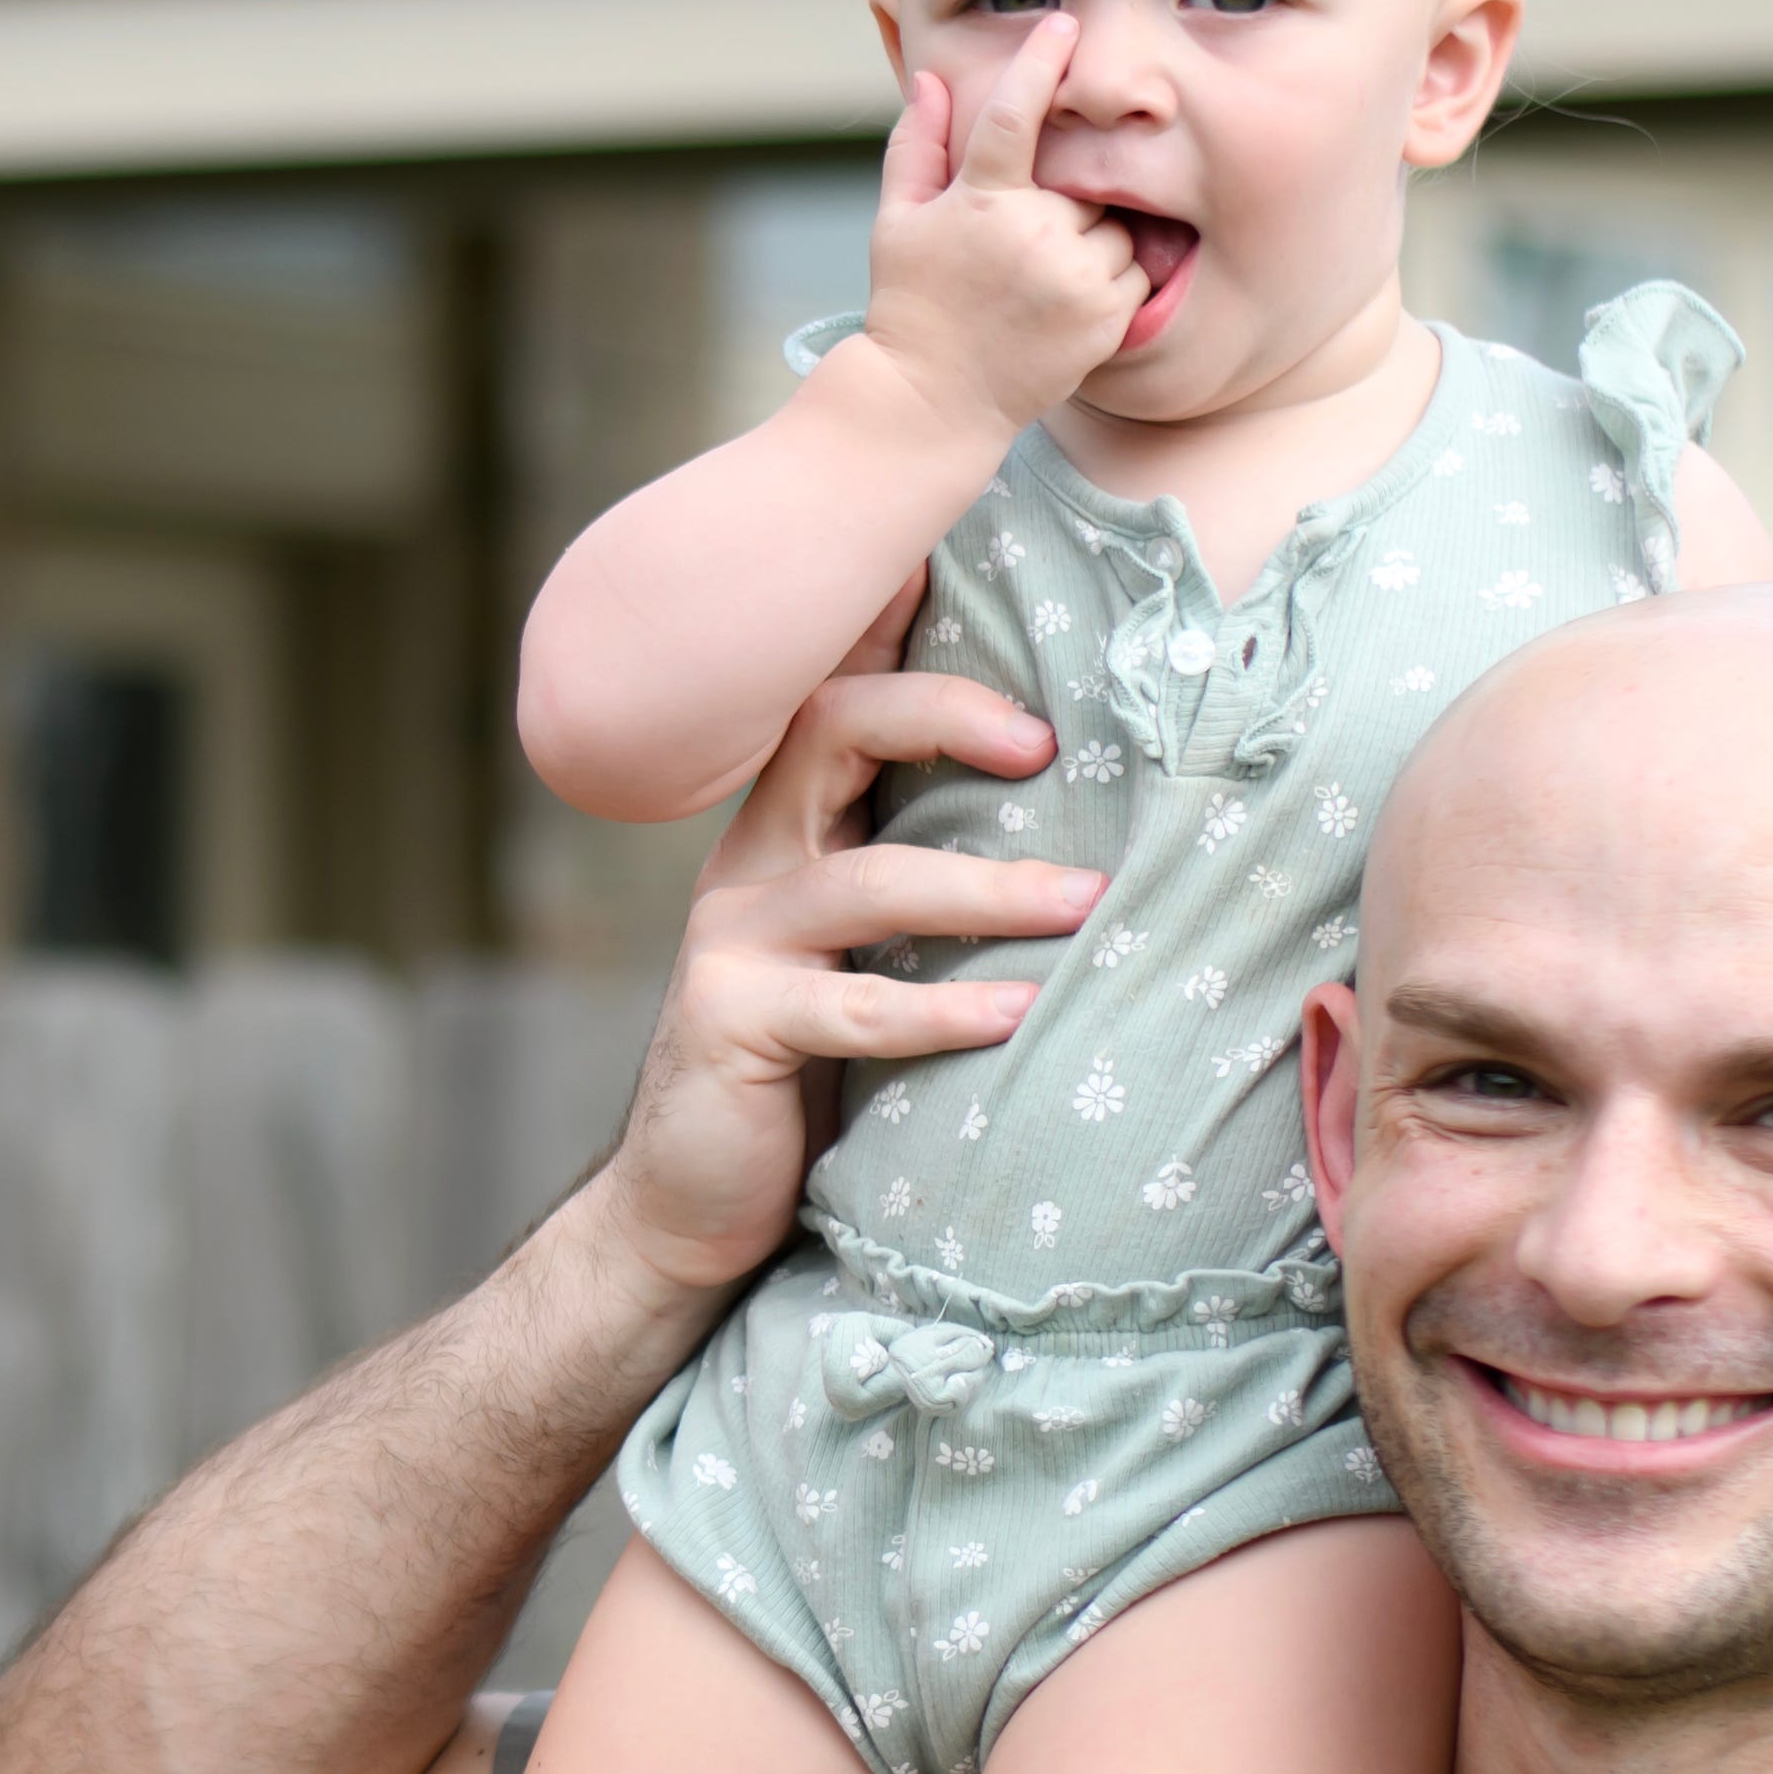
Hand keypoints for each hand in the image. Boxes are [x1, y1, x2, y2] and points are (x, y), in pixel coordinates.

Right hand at [603, 668, 1102, 1292]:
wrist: (689, 1199)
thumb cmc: (805, 1071)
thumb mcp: (858, 956)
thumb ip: (918, 883)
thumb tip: (1077, 840)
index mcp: (788, 829)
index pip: (837, 696)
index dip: (887, 625)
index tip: (952, 574)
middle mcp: (752, 864)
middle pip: (831, 731)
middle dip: (942, 715)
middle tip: (1046, 745)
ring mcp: (733, 942)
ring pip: (866, 883)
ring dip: (986, 890)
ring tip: (1083, 904)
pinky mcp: (732, 1027)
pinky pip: (854, 1010)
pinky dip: (944, 1011)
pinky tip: (1017, 1013)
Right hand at [843, 15, 1146, 452]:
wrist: (934, 401)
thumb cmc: (911, 305)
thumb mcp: (897, 221)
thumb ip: (917, 145)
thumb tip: (933, 78)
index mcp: (980, 202)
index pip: (1015, 114)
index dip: (1040, 62)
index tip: (1063, 24)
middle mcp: (1033, 235)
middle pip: (1082, 176)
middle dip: (1064, 196)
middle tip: (1027, 238)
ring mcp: (1074, 278)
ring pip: (1114, 222)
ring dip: (1091, 236)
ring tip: (1042, 275)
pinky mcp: (1104, 318)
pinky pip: (1135, 270)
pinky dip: (1113, 277)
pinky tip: (1067, 300)